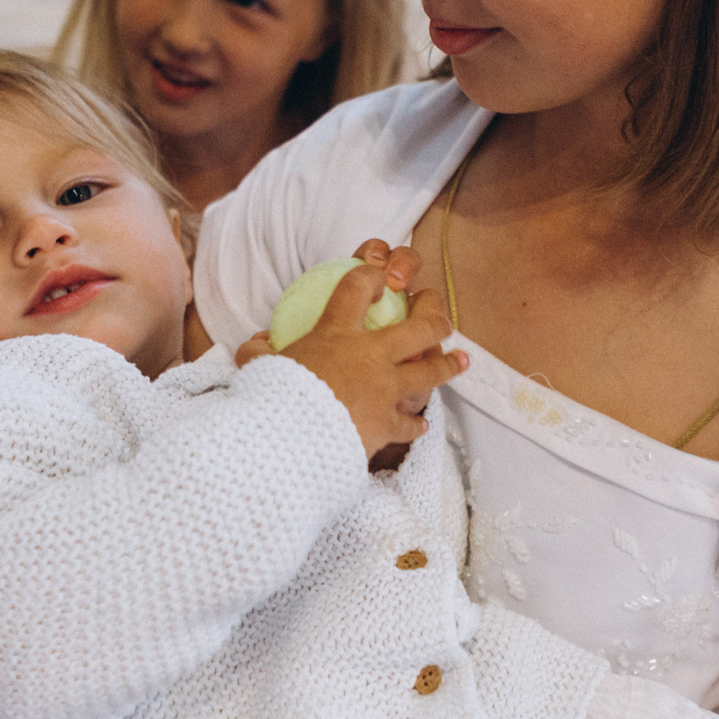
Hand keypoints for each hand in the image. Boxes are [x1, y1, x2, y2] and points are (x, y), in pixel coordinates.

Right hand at [259, 240, 463, 459]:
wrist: (288, 443)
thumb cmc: (269, 399)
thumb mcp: (258, 368)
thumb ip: (258, 352)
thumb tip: (257, 344)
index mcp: (336, 333)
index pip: (358, 286)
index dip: (371, 274)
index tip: (378, 278)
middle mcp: (369, 356)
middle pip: (419, 327)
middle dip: (435, 316)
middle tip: (440, 318)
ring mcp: (384, 390)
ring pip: (430, 370)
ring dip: (448, 363)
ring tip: (461, 360)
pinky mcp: (386, 424)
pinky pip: (410, 422)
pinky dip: (416, 424)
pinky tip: (421, 424)